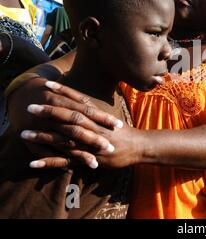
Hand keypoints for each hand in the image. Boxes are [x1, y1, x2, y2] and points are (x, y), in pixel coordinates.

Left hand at [21, 81, 141, 168]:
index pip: (78, 101)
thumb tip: (82, 104)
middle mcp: (93, 128)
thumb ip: (94, 113)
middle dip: (49, 112)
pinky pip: (67, 161)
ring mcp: (91, 143)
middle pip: (69, 118)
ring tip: (24, 134)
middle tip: (31, 107)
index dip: (63, 91)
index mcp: (97, 116)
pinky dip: (49, 161)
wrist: (140, 147)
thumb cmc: (125, 133)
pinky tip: (33, 162)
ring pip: (65, 139)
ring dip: (43, 137)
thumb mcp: (110, 119)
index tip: (47, 84)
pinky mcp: (90, 158)